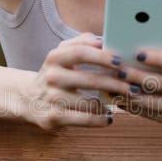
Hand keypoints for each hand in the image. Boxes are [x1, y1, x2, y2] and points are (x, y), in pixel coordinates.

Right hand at [21, 32, 140, 130]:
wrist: (28, 99)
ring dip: (110, 102)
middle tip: (133, 86)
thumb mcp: (62, 54)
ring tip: (125, 101)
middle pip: (89, 79)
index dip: (102, 56)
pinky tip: (109, 117)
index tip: (120, 61)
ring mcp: (51, 98)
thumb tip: (103, 40)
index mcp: (54, 57)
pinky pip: (83, 119)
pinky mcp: (53, 118)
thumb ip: (81, 42)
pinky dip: (100, 119)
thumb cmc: (56, 73)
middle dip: (115, 83)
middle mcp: (51, 77)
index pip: (81, 52)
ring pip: (89, 102)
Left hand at [112, 35, 161, 127]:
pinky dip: (136, 109)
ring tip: (114, 87)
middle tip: (119, 70)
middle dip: (138, 77)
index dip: (158, 58)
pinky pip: (155, 116)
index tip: (137, 52)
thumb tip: (150, 33)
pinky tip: (120, 100)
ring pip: (157, 104)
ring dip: (132, 96)